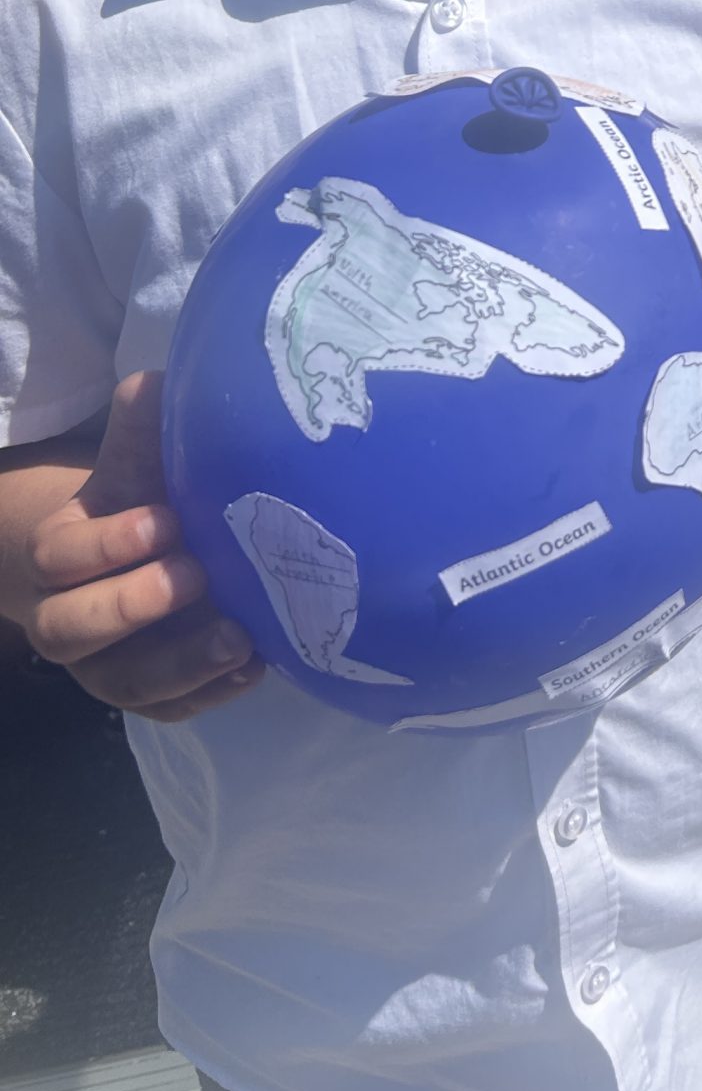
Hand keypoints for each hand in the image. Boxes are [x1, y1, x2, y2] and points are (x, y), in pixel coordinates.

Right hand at [23, 372, 261, 722]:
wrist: (144, 553)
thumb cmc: (143, 495)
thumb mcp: (139, 460)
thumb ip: (144, 426)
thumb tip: (158, 382)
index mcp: (59, 552)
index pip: (60, 557)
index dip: (109, 543)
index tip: (167, 518)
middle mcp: (67, 615)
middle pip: (72, 630)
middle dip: (133, 604)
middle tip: (198, 574)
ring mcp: (107, 663)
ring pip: (124, 682)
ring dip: (181, 663)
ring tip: (239, 638)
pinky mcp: (150, 693)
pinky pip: (169, 708)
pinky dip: (210, 693)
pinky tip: (254, 667)